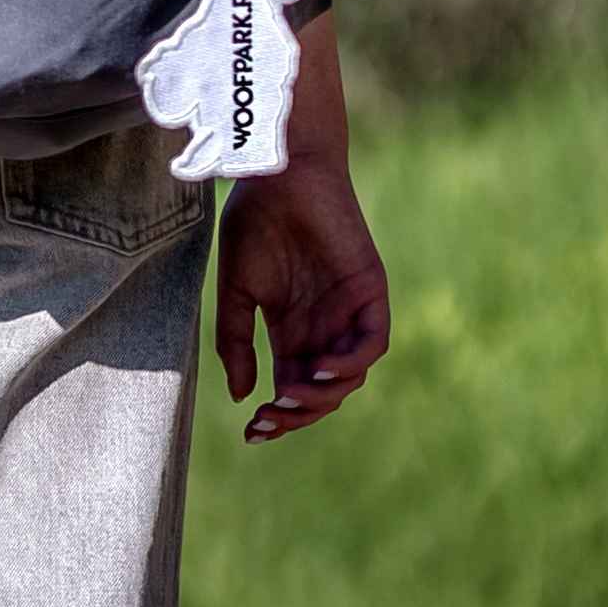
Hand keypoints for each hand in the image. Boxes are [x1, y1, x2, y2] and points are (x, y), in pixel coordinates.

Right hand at [214, 152, 388, 443]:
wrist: (278, 173)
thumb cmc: (253, 222)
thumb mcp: (235, 292)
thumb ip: (237, 342)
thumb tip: (242, 396)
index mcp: (292, 330)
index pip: (292, 388)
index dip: (277, 417)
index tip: (252, 433)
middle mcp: (324, 328)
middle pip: (322, 391)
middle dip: (298, 414)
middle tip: (270, 419)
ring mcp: (349, 312)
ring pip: (349, 376)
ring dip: (322, 395)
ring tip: (289, 397)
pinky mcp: (370, 292)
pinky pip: (372, 344)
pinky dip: (349, 364)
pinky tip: (319, 369)